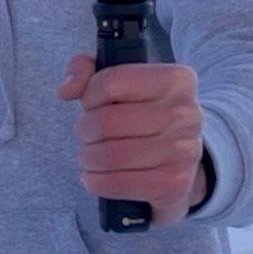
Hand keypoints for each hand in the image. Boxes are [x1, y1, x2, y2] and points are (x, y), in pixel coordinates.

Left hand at [58, 55, 206, 227]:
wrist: (179, 161)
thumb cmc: (142, 114)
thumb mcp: (121, 82)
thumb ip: (86, 70)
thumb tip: (67, 90)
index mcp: (176, 79)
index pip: (112, 81)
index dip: (90, 96)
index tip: (92, 104)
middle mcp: (186, 112)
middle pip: (107, 121)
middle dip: (85, 130)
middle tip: (86, 134)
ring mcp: (184, 150)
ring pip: (111, 155)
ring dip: (88, 157)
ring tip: (89, 155)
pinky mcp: (175, 183)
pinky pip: (120, 183)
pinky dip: (97, 182)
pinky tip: (94, 176)